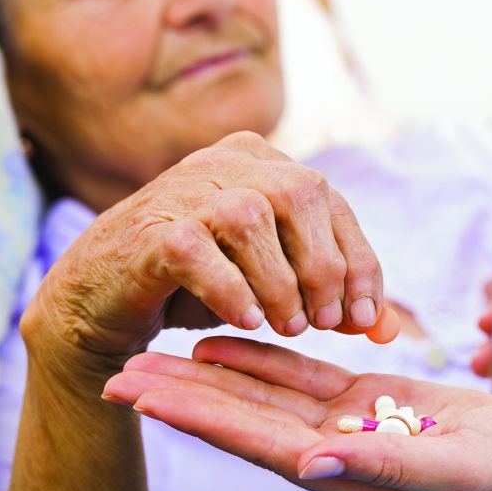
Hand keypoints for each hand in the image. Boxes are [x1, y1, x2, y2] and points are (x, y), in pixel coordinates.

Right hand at [22, 131, 393, 367]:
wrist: (101, 299)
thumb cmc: (195, 288)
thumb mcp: (271, 284)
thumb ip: (328, 298)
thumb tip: (390, 329)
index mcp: (260, 161)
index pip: (331, 201)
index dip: (359, 260)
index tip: (366, 319)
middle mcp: (224, 162)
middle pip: (301, 196)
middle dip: (325, 267)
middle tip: (326, 323)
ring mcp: (182, 188)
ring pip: (252, 219)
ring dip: (281, 281)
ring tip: (287, 327)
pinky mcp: (150, 228)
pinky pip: (201, 252)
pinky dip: (232, 290)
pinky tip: (248, 321)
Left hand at [103, 336, 491, 490]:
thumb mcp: (452, 472)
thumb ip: (384, 466)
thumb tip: (312, 464)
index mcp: (340, 475)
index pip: (251, 441)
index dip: (193, 418)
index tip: (137, 395)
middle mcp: (326, 452)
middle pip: (237, 417)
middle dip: (176, 395)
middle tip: (114, 372)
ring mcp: (339, 425)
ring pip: (258, 392)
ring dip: (204, 372)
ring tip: (150, 352)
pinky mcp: (358, 400)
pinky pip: (296, 374)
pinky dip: (256, 355)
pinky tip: (219, 340)